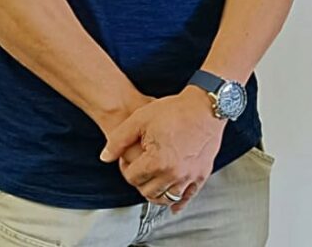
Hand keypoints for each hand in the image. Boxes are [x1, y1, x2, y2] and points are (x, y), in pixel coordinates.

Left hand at [100, 88, 224, 212]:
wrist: (205, 106)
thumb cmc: (176, 110)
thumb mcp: (140, 119)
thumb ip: (118, 140)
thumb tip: (105, 157)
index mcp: (157, 162)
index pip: (132, 178)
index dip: (126, 167)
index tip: (129, 158)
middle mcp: (173, 174)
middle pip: (147, 191)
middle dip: (140, 180)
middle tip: (140, 167)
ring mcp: (189, 176)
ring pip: (166, 198)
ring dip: (156, 192)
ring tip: (153, 179)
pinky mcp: (201, 174)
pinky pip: (187, 197)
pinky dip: (178, 203)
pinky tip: (173, 205)